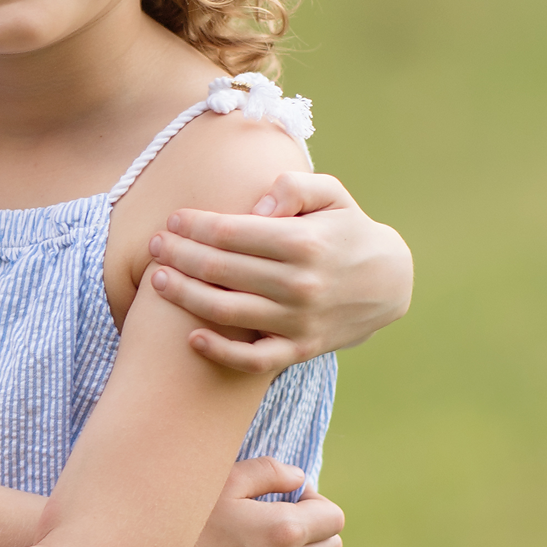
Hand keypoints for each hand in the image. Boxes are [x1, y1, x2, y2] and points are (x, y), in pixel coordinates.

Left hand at [145, 172, 412, 371]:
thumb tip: (256, 204)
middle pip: (221, 269)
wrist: (391, 283)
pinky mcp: (300, 350)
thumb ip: (294, 187)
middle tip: (155, 246)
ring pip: (227, 311)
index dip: (196, 225)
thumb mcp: (332, 194)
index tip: (173, 220)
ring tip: (158, 280)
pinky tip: (192, 337)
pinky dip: (221, 352)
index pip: (232, 232)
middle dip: (180, 255)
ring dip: (185, 295)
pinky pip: (254, 360)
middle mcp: (300, 283)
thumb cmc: (348, 230)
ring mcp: (299, 321)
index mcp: (304, 241)